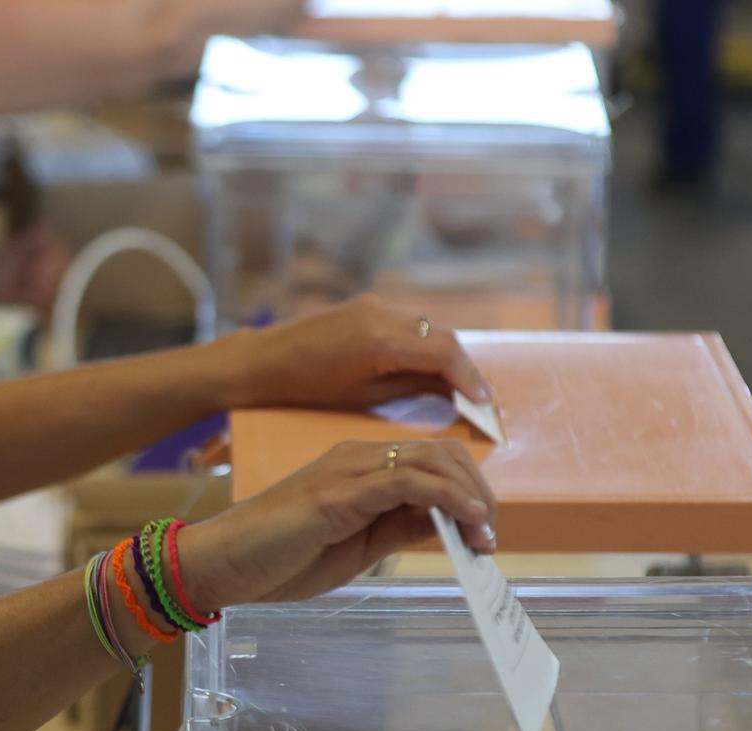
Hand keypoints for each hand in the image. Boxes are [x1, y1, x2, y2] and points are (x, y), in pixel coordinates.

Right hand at [175, 440, 496, 610]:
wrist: (222, 563)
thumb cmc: (281, 558)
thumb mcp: (358, 545)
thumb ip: (399, 527)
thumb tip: (448, 525)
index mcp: (361, 468)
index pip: (431, 461)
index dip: (470, 490)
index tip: (486, 533)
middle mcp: (358, 458)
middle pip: (441, 453)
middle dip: (479, 490)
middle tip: (491, 536)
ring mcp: (348, 470)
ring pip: (430, 460)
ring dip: (470, 495)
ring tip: (486, 534)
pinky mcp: (339, 492)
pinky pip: (407, 482)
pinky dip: (447, 497)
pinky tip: (467, 520)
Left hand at [236, 295, 491, 408]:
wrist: (267, 359)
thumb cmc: (310, 387)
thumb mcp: (366, 396)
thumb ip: (414, 388)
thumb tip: (453, 392)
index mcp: (383, 339)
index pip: (446, 352)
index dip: (471, 378)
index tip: (484, 404)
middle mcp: (384, 313)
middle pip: (443, 337)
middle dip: (463, 368)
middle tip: (477, 401)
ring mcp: (376, 304)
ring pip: (429, 329)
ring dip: (445, 356)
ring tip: (455, 389)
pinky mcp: (368, 305)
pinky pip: (409, 324)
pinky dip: (424, 345)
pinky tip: (425, 369)